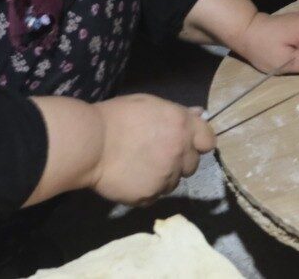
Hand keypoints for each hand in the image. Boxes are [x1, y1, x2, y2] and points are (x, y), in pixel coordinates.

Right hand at [90, 94, 214, 205]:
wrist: (89, 143)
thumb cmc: (116, 117)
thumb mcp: (148, 104)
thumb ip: (177, 112)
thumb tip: (199, 114)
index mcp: (182, 125)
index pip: (209, 140)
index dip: (198, 143)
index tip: (186, 145)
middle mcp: (180, 151)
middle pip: (192, 164)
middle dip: (179, 161)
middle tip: (156, 156)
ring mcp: (166, 176)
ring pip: (173, 182)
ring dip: (163, 177)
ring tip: (139, 167)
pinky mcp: (150, 195)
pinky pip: (154, 195)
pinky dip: (145, 189)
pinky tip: (130, 178)